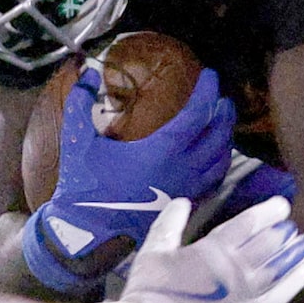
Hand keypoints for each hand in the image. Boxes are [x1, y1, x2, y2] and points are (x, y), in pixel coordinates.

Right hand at [22, 66, 235, 297]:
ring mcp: (187, 190)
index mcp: (163, 150)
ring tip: (222, 122)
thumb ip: (79, 102)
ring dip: (225, 137)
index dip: (208, 90)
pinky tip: (213, 157)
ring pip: (222, 159)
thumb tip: (85, 70)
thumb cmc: (84, 186)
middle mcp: (183, 169)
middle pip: (219, 135)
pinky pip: (214, 181)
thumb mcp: (78, 141)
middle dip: (224, 112)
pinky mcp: (184, 205)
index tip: (210, 74)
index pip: (199, 112)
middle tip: (221, 96)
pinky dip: (219, 163)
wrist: (88, 232)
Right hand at [115, 195, 303, 302]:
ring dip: (294, 253)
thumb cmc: (148, 291)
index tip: (282, 206)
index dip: (268, 213)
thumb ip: (170, 224)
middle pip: (268, 243)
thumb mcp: (153, 251)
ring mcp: (245, 292)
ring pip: (278, 266)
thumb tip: (182, 201)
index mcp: (211, 249)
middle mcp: (234, 266)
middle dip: (283, 233)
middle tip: (292, 229)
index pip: (248, 224)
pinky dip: (295, 282)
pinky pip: (279, 296)